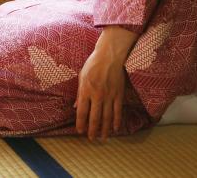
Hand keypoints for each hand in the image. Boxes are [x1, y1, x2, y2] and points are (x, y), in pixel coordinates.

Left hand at [75, 26, 137, 141]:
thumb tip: (76, 107)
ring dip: (105, 129)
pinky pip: (118, 111)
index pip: (82, 112)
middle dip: (92, 130)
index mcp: (86, 91)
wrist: (109, 56)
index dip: (81, 123)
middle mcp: (97, 96)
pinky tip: (115, 128)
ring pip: (107, 117)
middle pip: (95, 118)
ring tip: (103, 138)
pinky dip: (117, 121)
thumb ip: (79, 94)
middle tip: (91, 139)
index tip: (80, 131)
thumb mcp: (81, 77)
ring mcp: (109, 96)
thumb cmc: (92, 65)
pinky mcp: (119, 95)